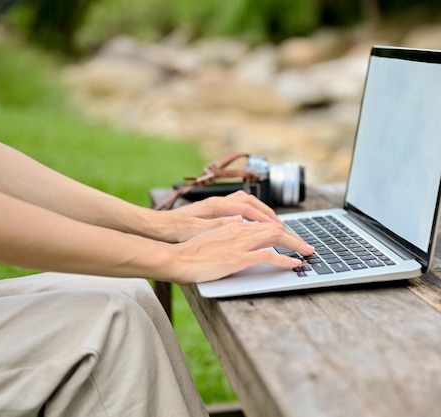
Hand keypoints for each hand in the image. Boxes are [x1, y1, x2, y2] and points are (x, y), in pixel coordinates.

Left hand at [159, 190, 281, 241]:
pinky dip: (252, 213)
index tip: (279, 228)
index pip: (249, 208)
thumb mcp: (195, 230)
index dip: (266, 218)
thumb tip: (239, 221)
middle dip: (269, 213)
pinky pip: (240, 207)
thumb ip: (218, 225)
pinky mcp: (215, 210)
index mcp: (216, 205)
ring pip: (247, 202)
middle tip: (282, 226)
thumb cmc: (174, 229)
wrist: (158, 226)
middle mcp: (219, 201)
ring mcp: (217, 204)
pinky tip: (254, 224)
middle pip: (252, 201)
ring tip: (273, 224)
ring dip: (261, 212)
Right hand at [166, 221, 313, 283]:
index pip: (264, 224)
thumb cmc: (189, 252)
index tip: (293, 238)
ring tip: (307, 253)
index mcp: (233, 226)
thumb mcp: (210, 236)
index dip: (282, 230)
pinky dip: (283, 259)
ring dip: (295, 245)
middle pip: (274, 228)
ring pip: (275, 237)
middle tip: (308, 247)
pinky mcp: (237, 258)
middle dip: (295, 237)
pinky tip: (293, 264)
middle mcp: (239, 231)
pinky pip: (267, 256)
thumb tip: (238, 222)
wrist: (174, 259)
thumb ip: (225, 229)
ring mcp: (239, 244)